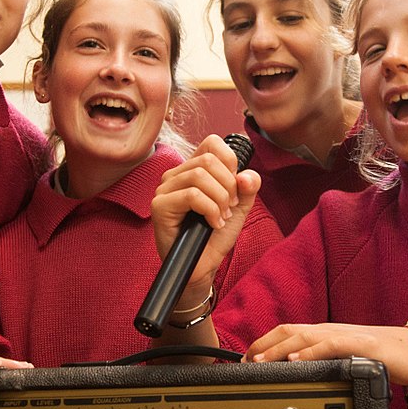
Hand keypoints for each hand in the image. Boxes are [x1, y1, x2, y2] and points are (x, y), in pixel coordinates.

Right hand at [151, 135, 259, 297]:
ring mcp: (164, 189)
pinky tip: (212, 223)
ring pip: (199, 177)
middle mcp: (175, 175)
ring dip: (220, 200)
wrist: (204, 266)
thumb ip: (248, 187)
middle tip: (230, 207)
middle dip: (228, 186)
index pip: (211, 142)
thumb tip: (246, 175)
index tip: (235, 187)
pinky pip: (192, 196)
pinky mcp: (159, 206)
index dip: (230, 161)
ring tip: (221, 217)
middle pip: (208, 160)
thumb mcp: (239, 207)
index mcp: (193, 168)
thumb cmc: (216, 235)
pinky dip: (210, 210)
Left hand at [247, 323, 407, 385]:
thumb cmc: (380, 358)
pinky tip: (296, 358)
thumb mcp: (344, 360)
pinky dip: (311, 350)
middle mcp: (330, 331)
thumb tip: (295, 373)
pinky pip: (331, 345)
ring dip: (278, 348)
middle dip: (262, 345)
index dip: (262, 343)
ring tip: (259, 360)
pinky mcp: (361, 345)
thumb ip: (322, 362)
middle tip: (243, 362)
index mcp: (324, 334)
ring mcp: (345, 336)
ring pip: (304, 334)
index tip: (243, 359)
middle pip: (288, 330)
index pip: (287, 331)